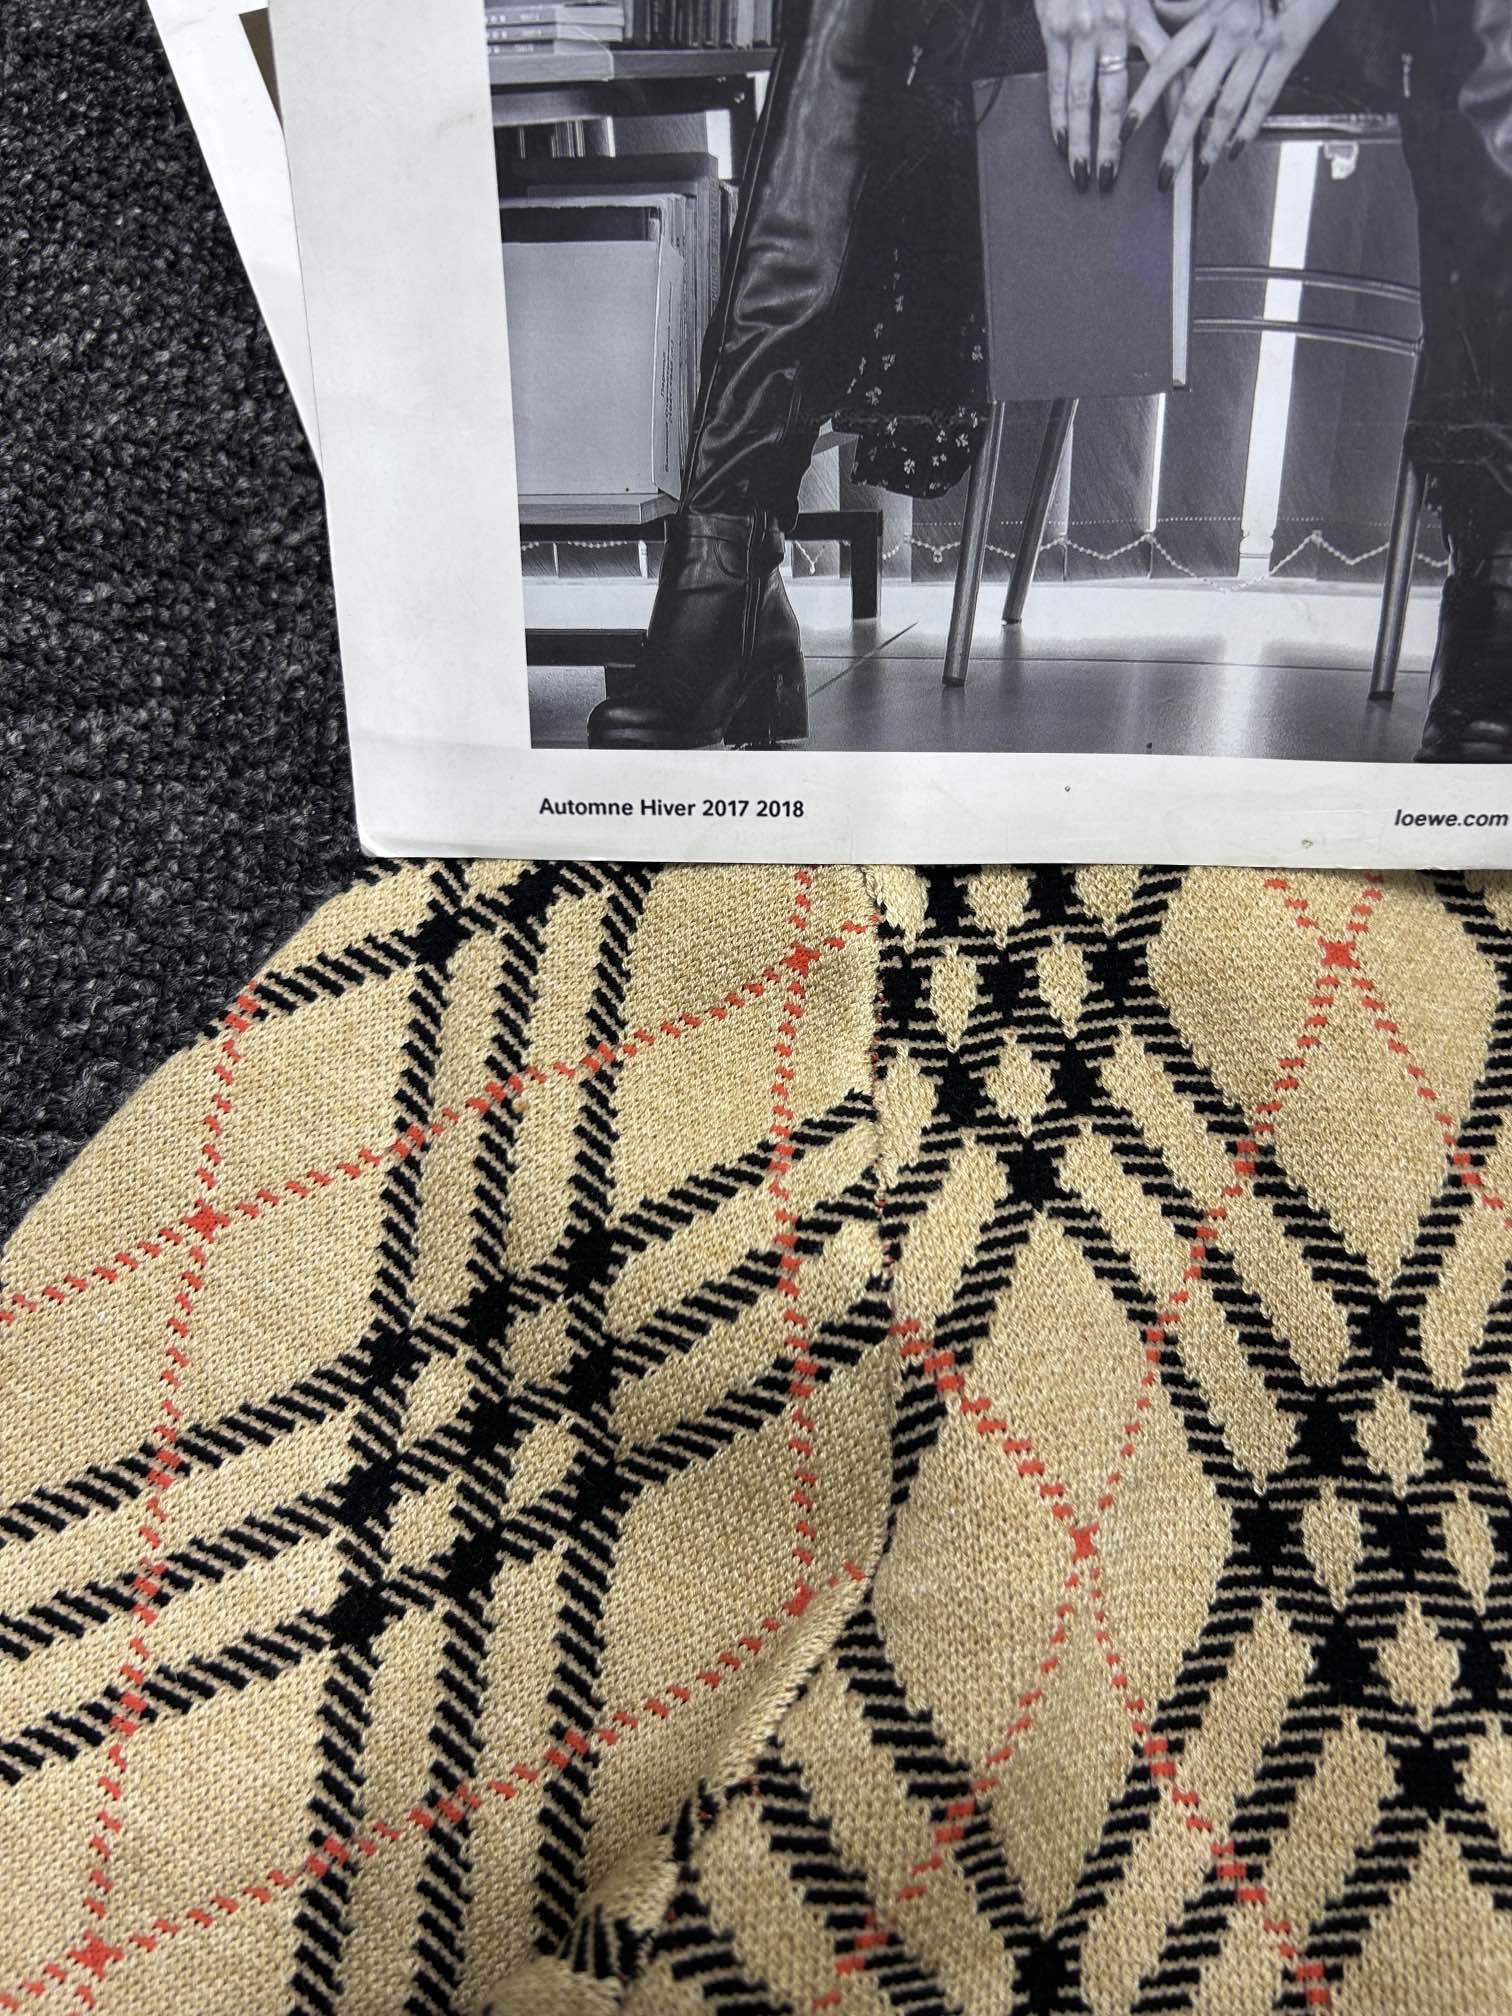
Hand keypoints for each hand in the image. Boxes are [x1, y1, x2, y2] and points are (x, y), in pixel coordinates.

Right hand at [1033, 0, 1171, 191]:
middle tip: (1111, 180)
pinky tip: (1062, 143)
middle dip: (1112, 145)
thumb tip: (1184, 66)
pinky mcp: (1054, 33)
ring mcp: (1080, 33)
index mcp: (1139, 15)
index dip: (1169, 110)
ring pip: (1082, 99)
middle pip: (1114, 99)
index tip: (1177, 143)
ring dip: (1082, 141)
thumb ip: (1163, 18)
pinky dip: (1058, 117)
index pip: (1162, 71)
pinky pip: (1057, 83)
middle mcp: (1111, 28)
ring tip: (1083, 174)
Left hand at [1127, 0, 1340, 183]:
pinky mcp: (1288, 49)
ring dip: (1212, 144)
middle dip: (1177, 141)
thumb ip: (1188, 6)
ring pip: (1228, 104)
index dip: (1144, 99)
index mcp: (1210, 17)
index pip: (1167, 64)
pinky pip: (1264, 96)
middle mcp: (1231, 33)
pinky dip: (1248, 126)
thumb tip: (1158, 12)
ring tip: (1199, 171)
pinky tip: (1235, 149)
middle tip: (1164, 174)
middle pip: (1195, 97)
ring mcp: (1259, 44)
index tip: (1127, 129)